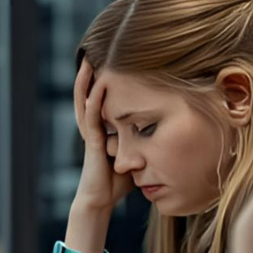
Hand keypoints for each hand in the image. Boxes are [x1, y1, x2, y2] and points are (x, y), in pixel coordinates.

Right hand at [72, 62, 133, 215]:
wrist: (100, 200)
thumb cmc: (117, 182)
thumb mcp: (134, 155)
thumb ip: (143, 143)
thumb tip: (167, 134)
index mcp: (100, 129)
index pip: (99, 99)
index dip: (100, 81)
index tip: (108, 62)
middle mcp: (92, 128)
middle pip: (87, 94)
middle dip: (89, 74)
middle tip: (92, 53)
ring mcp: (90, 134)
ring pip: (85, 101)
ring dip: (86, 82)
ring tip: (88, 62)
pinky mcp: (92, 142)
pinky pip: (92, 118)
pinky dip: (94, 103)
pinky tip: (97, 89)